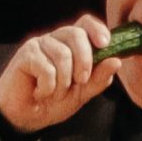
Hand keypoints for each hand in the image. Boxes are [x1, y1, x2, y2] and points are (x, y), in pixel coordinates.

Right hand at [0, 15, 117, 133]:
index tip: (105, 45)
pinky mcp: (25, 55)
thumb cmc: (54, 101)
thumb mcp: (82, 93)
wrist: (27, 117)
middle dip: (84, 61)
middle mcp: (55, 39)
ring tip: (55, 94)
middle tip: (80, 81)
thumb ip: (99, 78)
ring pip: (63, 54)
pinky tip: (40, 93)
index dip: (97, 29)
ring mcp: (39, 45)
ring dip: (63, 82)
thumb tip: (116, 61)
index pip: (86, 23)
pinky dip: (48, 87)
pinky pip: (46, 68)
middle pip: (76, 34)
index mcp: (71, 44)